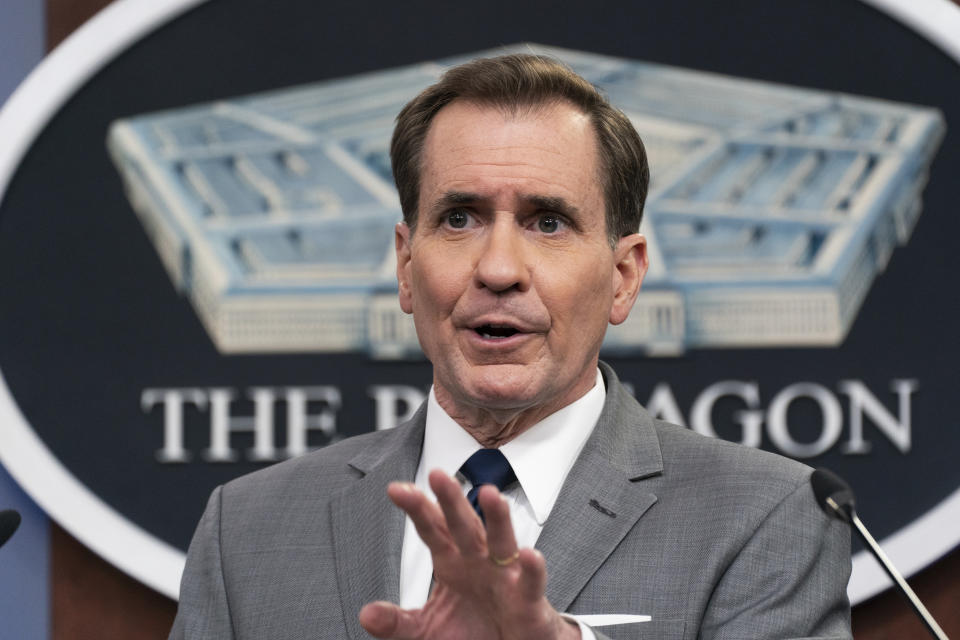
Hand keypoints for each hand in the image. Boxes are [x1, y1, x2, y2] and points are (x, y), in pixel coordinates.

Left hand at [358, 470, 579, 639]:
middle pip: (463, 525)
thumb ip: (398, 622)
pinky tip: (528, 554)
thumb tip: (367, 614)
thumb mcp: (427, 630)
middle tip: (438, 475)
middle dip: (451, 501)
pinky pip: (531, 582)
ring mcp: (505, 577)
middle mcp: (478, 561)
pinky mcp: (528, 600)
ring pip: (501, 541)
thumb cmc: (473, 631)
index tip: (397, 489)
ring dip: (497, 518)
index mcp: (452, 562)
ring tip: (489, 494)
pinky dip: (532, 569)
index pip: (432, 528)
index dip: (417, 508)